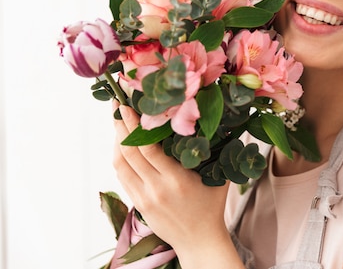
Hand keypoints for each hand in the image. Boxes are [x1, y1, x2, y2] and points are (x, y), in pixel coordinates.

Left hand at [112, 103, 243, 267]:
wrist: (199, 240)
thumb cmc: (212, 206)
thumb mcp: (218, 177)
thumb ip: (220, 150)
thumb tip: (225, 120)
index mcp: (176, 180)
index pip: (148, 148)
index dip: (134, 125)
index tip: (127, 106)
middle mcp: (156, 189)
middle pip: (129, 153)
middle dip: (120, 125)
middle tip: (117, 104)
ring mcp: (144, 198)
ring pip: (120, 165)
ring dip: (116, 140)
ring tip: (118, 121)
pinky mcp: (138, 204)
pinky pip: (122, 176)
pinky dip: (120, 157)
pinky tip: (123, 144)